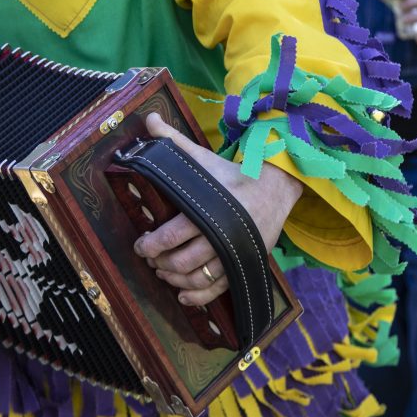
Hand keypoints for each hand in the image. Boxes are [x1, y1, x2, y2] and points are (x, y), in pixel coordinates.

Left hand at [133, 113, 301, 306]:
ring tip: (164, 273)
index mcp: (206, 210)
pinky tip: (183, 294)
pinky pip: (218, 289)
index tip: (141, 245)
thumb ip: (172, 141)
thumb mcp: (202, 156)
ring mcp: (234, 252)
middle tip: (151, 259)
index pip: (171, 235)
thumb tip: (148, 119)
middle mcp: (220, 234)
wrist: (275, 187)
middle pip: (182, 261)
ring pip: (198, 278)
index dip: (150, 245)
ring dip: (176, 280)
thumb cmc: (230, 173)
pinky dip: (198, 297)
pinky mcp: (243, 263)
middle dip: (160, 263)